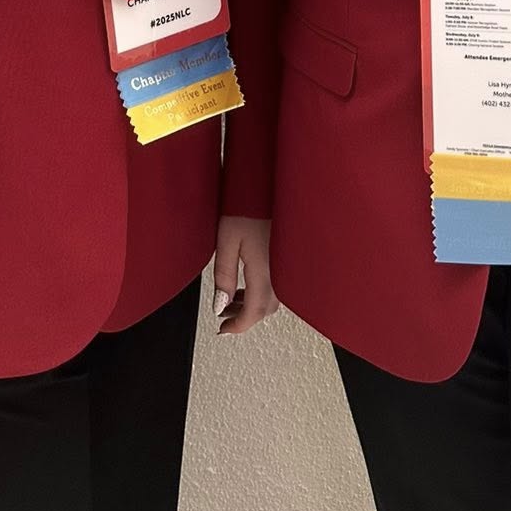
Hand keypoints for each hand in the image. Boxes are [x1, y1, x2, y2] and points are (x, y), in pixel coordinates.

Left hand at [212, 215, 278, 334]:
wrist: (270, 180)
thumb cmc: (248, 203)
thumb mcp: (226, 239)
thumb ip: (224, 275)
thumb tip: (220, 305)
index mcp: (265, 271)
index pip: (254, 312)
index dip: (238, 326)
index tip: (223, 330)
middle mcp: (282, 271)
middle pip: (266, 308)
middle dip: (244, 315)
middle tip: (225, 315)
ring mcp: (288, 263)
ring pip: (274, 297)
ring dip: (254, 303)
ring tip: (234, 296)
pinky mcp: (290, 255)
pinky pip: (280, 282)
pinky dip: (264, 289)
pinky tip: (250, 281)